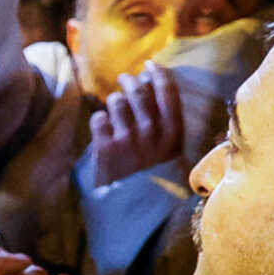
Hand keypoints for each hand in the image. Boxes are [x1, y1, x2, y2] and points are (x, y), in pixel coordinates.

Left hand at [86, 62, 186, 189]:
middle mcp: (151, 132)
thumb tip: (162, 98)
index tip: (151, 64)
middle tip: (125, 78)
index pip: (168, 93)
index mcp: (173, 133)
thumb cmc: (157, 183)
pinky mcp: (105, 148)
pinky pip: (99, 119)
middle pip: (139, 92)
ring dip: (114, 101)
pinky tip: (103, 127)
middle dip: (130, 81)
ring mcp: (127, 139)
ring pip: (116, 102)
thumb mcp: (174, 157)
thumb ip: (171, 131)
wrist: (136, 210)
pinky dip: (99, 120)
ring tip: (114, 106)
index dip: (159, 74)